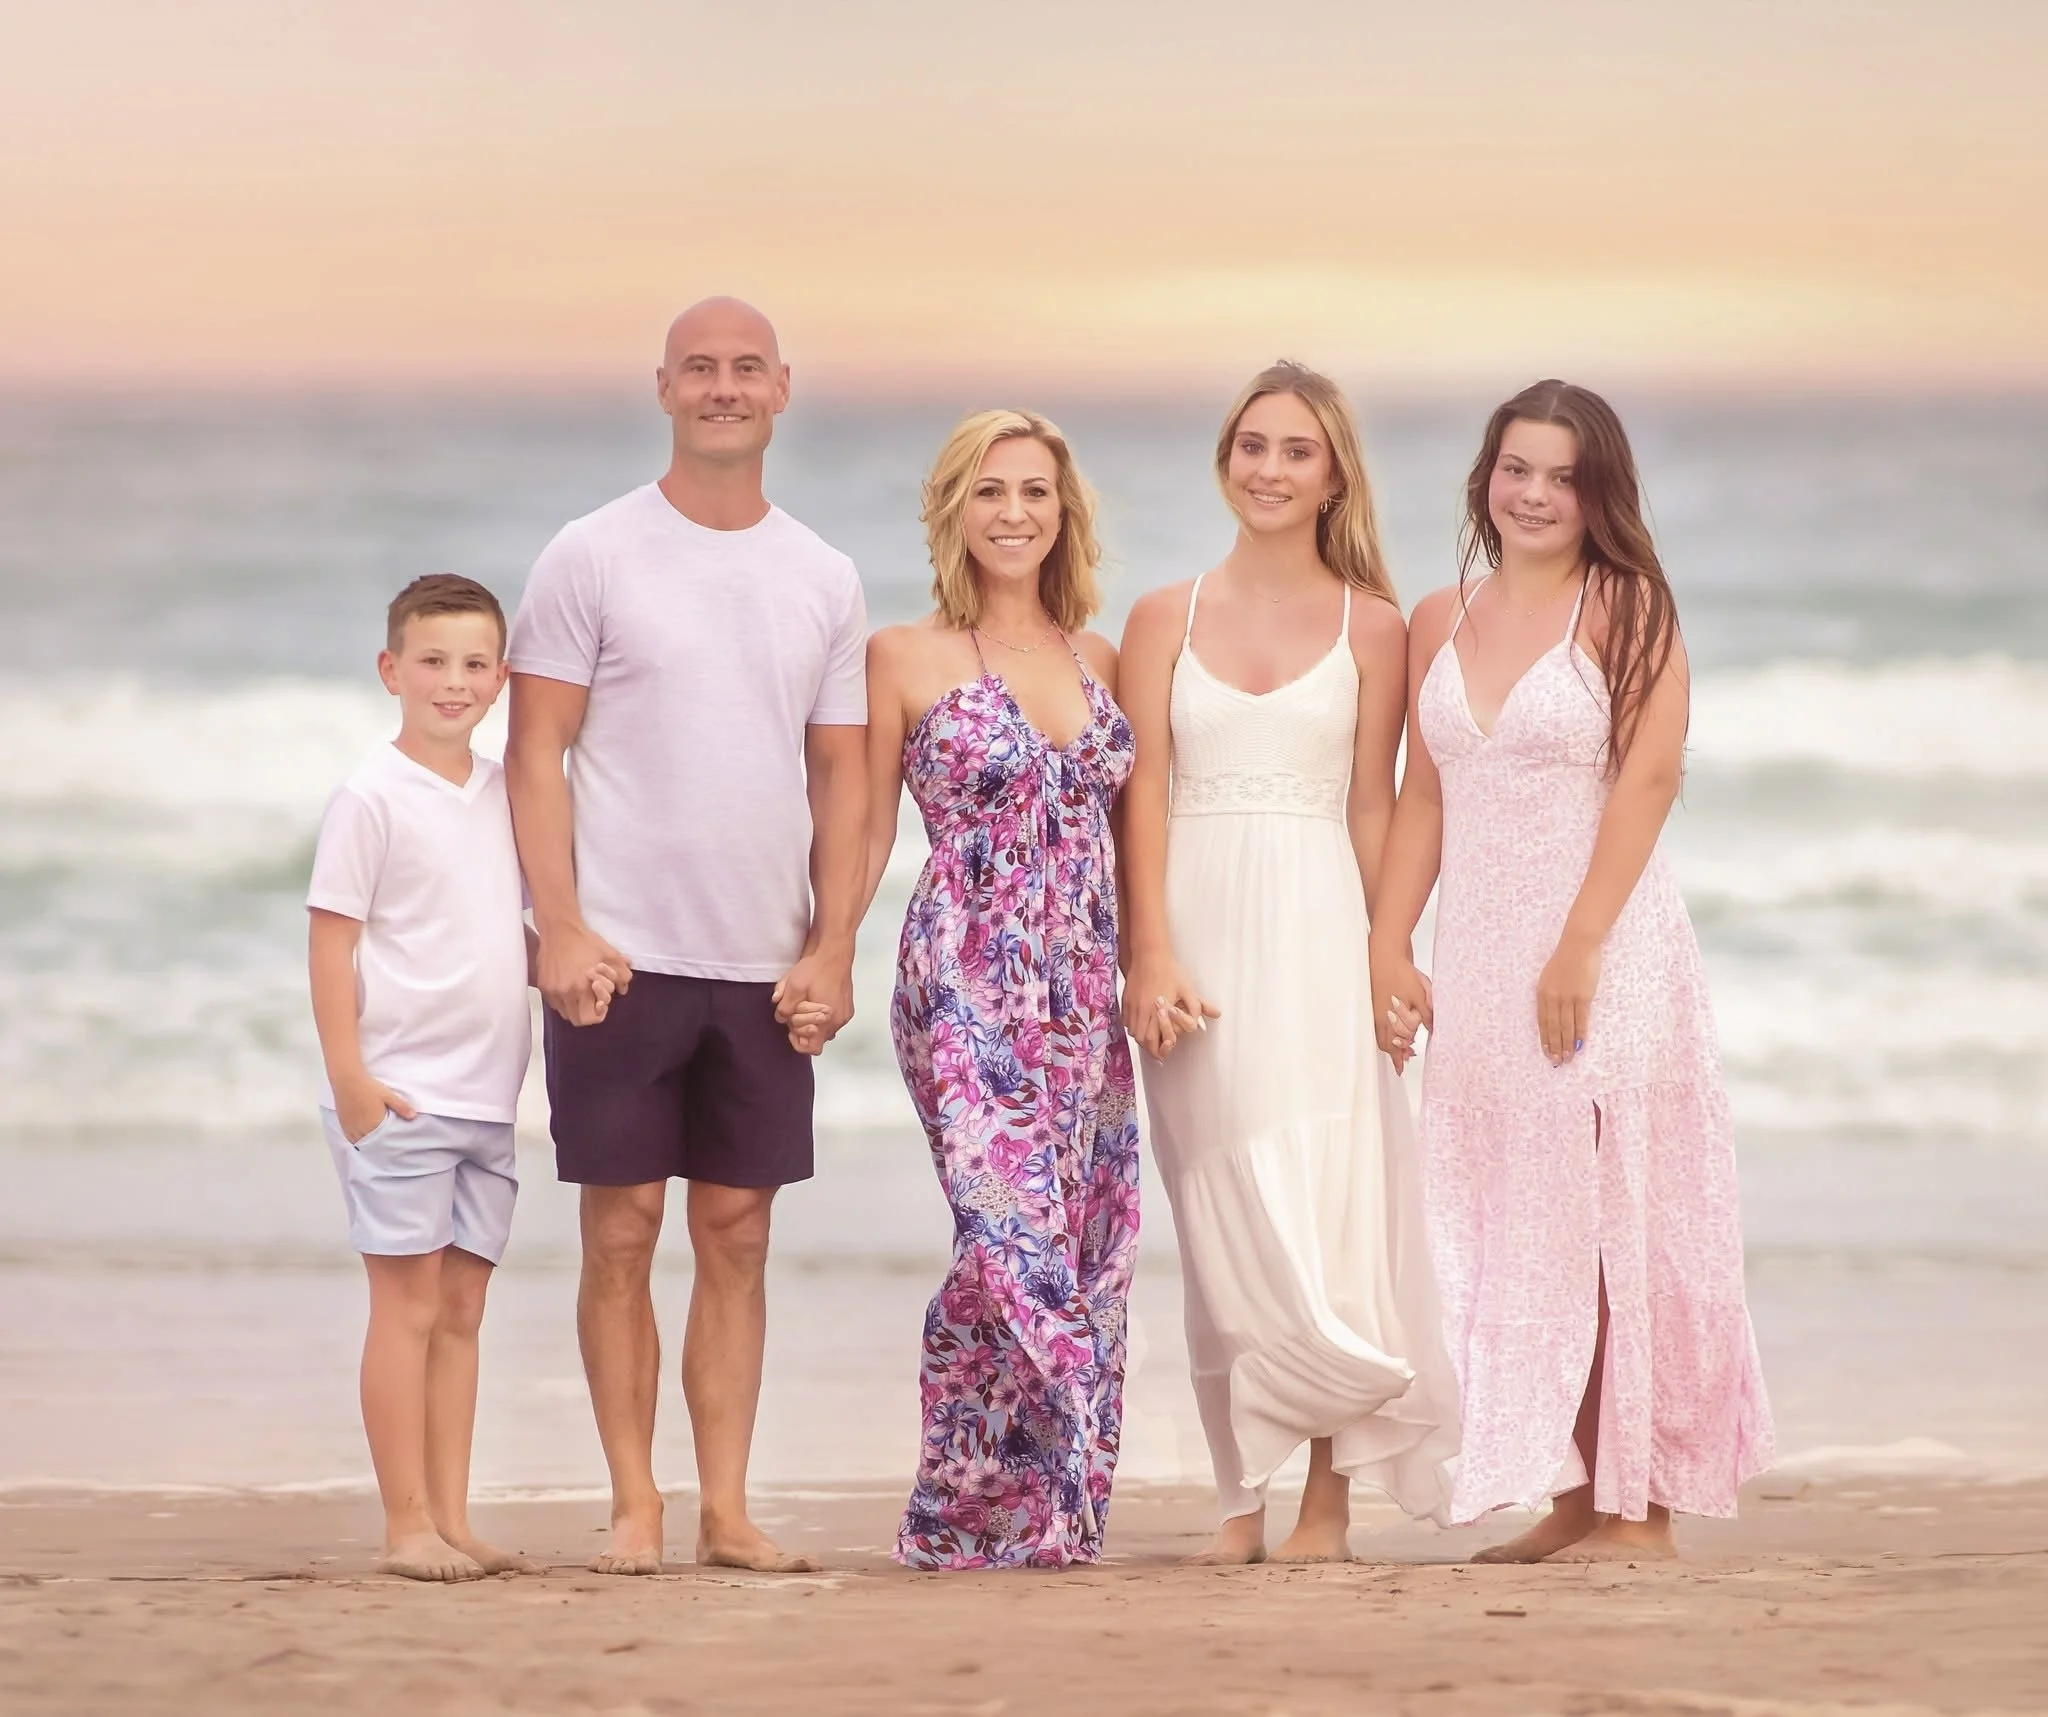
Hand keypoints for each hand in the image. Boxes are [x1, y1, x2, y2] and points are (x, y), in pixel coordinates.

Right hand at [334, 1073, 415, 1143]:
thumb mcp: (388, 1096)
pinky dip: (355, 1138)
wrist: (347, 1080)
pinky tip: (360, 1135)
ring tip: (372, 1140)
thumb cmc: (368, 1087)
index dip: (386, 1142)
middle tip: (383, 1143)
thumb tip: (413, 1116)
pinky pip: (349, 1137)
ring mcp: (350, 1127)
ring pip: (358, 1141)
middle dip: (376, 1143)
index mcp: (373, 1124)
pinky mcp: (343, 1123)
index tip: (392, 1143)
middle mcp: (360, 1128)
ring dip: (365, 1141)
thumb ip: (401, 1107)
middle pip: (370, 1142)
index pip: (381, 1140)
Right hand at [540, 923, 631, 1026]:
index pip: (590, 1019)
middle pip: (577, 1019)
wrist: (559, 929)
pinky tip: (570, 986)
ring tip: (581, 991)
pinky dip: (564, 1000)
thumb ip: (622, 975)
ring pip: (564, 1012)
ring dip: (575, 1007)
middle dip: (588, 1012)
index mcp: (582, 988)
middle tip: (593, 999)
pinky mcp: (542, 985)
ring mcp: (551, 990)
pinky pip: (554, 1003)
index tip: (602, 1002)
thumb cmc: (586, 942)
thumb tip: (622, 990)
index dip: (599, 1014)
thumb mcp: (611, 955)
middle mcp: (564, 993)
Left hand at [772, 946, 853, 1055]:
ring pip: (825, 1028)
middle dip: (803, 1028)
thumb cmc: (816, 969)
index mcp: (826, 1020)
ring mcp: (844, 1014)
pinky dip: (822, 1014)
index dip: (798, 1041)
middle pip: (818, 1038)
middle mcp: (838, 1021)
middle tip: (795, 1011)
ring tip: (805, 1004)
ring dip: (813, 1021)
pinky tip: (815, 999)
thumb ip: (784, 1007)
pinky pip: (832, 1019)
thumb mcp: (793, 987)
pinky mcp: (846, 1006)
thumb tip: (781, 1017)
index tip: (791, 1028)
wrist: (834, 952)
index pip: (812, 1048)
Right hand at [1121, 954, 1218, 1060]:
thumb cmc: (1169, 971)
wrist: (1148, 955)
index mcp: (1158, 1011)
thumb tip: (1216, 1014)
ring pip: (1134, 1033)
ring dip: (1143, 1038)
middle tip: (1162, 1050)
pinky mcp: (1126, 1002)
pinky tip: (1143, 1025)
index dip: (1162, 1048)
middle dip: (1152, 1048)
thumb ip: (1199, 1004)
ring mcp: (1132, 1008)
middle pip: (1143, 1040)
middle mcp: (1143, 1012)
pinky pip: (1127, 1022)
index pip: (1155, 1040)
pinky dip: (1135, 1027)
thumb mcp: (1188, 988)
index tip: (1169, 1047)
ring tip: (1153, 1039)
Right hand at [1369, 939, 1433, 1074]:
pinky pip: (1374, 1024)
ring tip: (1398, 1047)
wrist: (1385, 955)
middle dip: (1394, 1053)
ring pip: (1379, 1034)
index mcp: (1390, 1018)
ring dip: (1388, 1043)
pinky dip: (1382, 1031)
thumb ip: (1426, 1015)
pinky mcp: (1370, 1001)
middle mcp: (1378, 1017)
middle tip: (1402, 1060)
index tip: (1403, 1064)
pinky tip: (1389, 1028)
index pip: (1395, 1044)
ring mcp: (1372, 1009)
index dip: (1400, 1054)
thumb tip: (1431, 1030)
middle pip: (1385, 1043)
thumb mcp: (1421, 996)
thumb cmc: (1402, 974)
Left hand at [1535, 932, 1599, 1066]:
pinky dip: (1580, 1034)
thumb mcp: (1549, 977)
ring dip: (1567, 1044)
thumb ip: (1549, 995)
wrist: (1578, 945)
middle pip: (1553, 1027)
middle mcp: (1552, 997)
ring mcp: (1567, 997)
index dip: (1545, 1038)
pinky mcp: (1583, 996)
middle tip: (1557, 1061)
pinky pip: (1581, 1019)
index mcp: (1541, 993)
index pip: (1542, 1021)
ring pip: (1566, 1026)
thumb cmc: (1565, 960)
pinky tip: (1580, 1044)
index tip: (1546, 1052)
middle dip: (1555, 1046)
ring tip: (1568, 1058)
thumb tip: (1552, 1014)